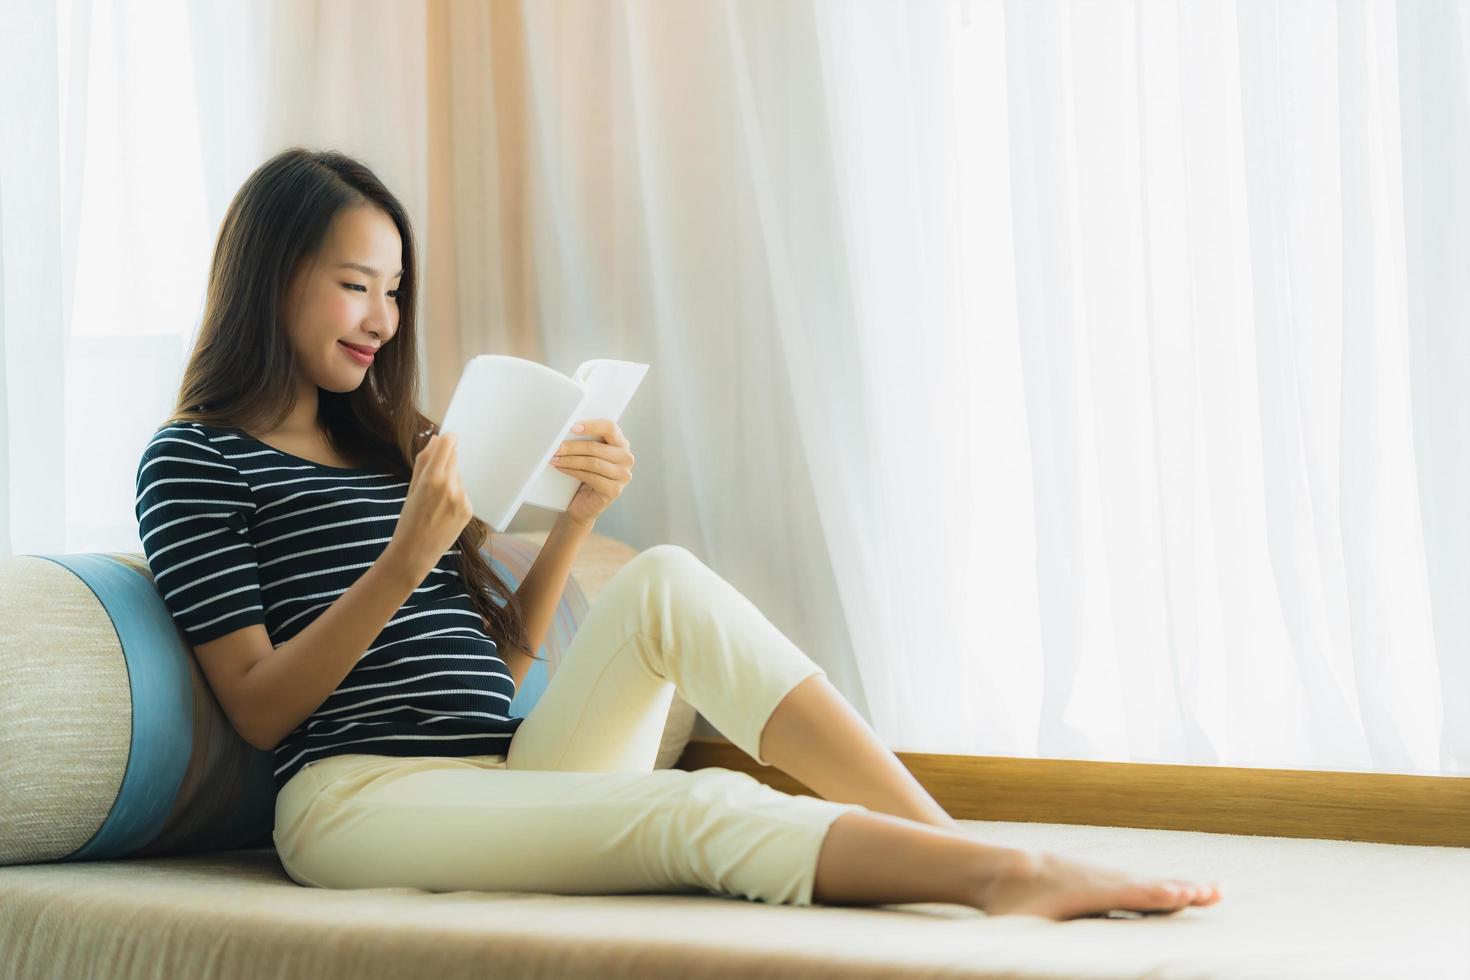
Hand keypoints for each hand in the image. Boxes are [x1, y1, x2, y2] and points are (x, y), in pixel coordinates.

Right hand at [388, 432, 472, 577]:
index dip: (448, 439)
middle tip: (431, 482)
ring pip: (458, 477)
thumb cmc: (408, 519)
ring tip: (434, 503)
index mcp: (432, 478)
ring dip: (449, 482)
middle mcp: (451, 486)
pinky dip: (454, 497)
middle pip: (454, 459)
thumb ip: (424, 461)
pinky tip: (443, 512)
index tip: (446, 438)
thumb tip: (436, 439)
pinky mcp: (469, 509)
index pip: (448, 445)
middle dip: (444, 463)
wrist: (416, 552)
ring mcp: (462, 499)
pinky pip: (462, 493)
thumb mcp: (411, 487)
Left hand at [550, 419, 634, 528]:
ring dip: (570, 460)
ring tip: (555, 458)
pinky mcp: (614, 490)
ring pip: (593, 462)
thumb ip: (585, 441)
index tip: (572, 428)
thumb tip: (565, 431)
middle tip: (555, 447)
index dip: (591, 426)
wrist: (584, 503)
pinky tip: (562, 468)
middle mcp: (626, 458)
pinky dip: (573, 471)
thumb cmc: (585, 474)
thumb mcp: (588, 454)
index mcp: (621, 443)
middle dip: (572, 447)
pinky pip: (590, 477)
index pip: (610, 427)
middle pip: (597, 447)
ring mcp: (623, 475)